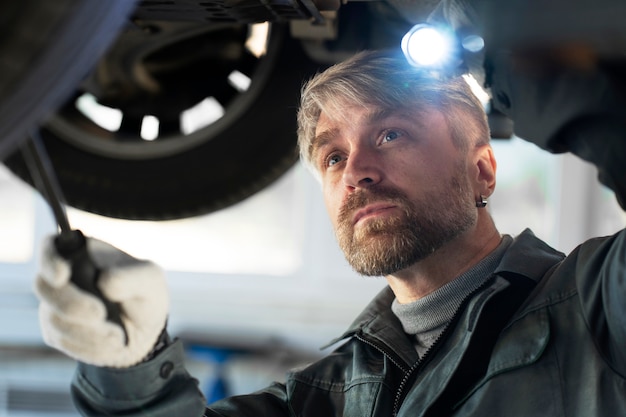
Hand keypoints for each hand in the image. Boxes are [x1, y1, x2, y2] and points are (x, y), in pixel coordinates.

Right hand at [35, 235, 168, 367]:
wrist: (144, 331)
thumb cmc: (145, 294)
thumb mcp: (149, 280)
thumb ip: (130, 277)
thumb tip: (102, 281)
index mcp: (83, 253)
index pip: (51, 246)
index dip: (50, 260)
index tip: (62, 275)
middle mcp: (63, 277)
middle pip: (44, 286)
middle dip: (71, 304)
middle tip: (99, 314)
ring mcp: (55, 304)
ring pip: (54, 318)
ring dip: (88, 331)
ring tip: (117, 334)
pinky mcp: (57, 331)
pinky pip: (64, 340)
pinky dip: (90, 345)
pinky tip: (111, 342)